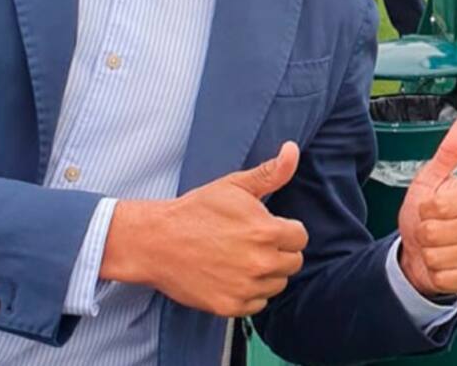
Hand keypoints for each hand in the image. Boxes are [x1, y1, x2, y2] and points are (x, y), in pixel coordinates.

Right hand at [101, 142, 308, 317]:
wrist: (155, 241)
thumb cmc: (196, 210)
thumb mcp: (235, 185)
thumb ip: (271, 172)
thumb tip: (292, 149)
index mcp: (267, 232)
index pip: (300, 238)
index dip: (285, 230)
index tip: (267, 228)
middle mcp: (260, 263)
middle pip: (293, 262)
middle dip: (279, 251)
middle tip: (253, 243)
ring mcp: (245, 287)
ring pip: (277, 284)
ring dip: (266, 273)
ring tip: (241, 258)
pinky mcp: (229, 307)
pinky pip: (258, 304)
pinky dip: (249, 293)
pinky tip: (232, 276)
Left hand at [398, 117, 456, 298]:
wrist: (422, 250)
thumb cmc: (426, 214)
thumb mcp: (430, 180)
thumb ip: (449, 152)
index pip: (438, 207)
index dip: (424, 210)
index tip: (428, 209)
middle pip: (435, 233)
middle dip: (423, 233)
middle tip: (429, 230)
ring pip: (438, 257)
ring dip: (428, 255)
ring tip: (434, 247)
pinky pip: (446, 278)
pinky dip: (436, 274)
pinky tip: (441, 265)